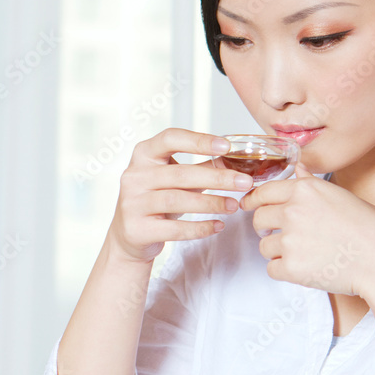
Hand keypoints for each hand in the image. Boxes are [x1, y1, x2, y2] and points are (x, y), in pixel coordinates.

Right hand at [106, 128, 253, 263]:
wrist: (130, 235)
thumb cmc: (157, 199)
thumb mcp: (176, 179)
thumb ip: (202, 167)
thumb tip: (236, 159)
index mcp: (144, 154)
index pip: (170, 139)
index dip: (199, 141)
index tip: (226, 146)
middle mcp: (134, 176)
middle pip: (180, 173)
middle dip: (217, 178)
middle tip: (244, 182)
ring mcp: (132, 203)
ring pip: (177, 200)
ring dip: (211, 203)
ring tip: (234, 205)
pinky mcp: (137, 229)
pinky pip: (174, 229)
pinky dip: (200, 228)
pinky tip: (218, 225)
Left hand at [239, 161, 374, 296]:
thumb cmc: (371, 228)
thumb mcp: (341, 195)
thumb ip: (312, 184)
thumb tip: (297, 168)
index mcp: (305, 190)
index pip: (263, 191)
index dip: (253, 200)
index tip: (248, 205)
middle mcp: (293, 211)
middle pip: (258, 219)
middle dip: (266, 228)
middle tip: (282, 235)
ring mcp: (290, 239)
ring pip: (265, 246)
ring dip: (278, 251)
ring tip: (305, 253)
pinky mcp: (292, 267)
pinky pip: (272, 269)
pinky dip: (285, 271)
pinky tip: (307, 268)